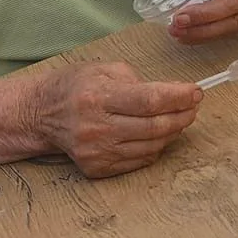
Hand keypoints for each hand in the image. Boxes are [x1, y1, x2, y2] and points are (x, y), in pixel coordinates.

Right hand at [31, 60, 202, 176]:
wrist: (41, 114)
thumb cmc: (75, 86)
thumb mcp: (103, 69)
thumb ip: (139, 80)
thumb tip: (173, 93)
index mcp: (98, 97)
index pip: (150, 100)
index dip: (179, 97)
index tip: (196, 92)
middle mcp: (96, 127)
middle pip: (155, 127)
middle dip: (182, 115)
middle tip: (192, 107)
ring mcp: (96, 152)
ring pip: (152, 146)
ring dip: (172, 132)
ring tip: (177, 118)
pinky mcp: (97, 168)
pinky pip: (139, 160)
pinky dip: (154, 147)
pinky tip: (155, 134)